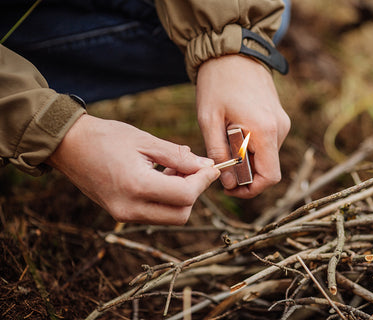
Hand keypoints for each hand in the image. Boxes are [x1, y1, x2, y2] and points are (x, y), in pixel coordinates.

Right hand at [47, 114, 219, 224]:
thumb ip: (178, 156)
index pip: (185, 195)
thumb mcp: (146, 141)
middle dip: (195, 192)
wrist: (68, 146)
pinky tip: (163, 175)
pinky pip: (154, 213)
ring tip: (176, 167)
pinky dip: (166, 199)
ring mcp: (123, 214)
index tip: (212, 168)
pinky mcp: (120, 213)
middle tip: (195, 168)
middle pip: (181, 214)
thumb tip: (206, 166)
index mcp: (137, 186)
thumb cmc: (106, 137)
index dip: (204, 181)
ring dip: (182, 196)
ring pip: (169, 217)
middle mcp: (130, 207)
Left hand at [196, 55, 289, 197]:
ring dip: (247, 158)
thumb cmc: (218, 83)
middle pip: (268, 168)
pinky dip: (252, 146)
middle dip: (245, 173)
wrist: (232, 51)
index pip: (270, 177)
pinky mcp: (278, 117)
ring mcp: (282, 122)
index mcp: (265, 131)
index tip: (231, 187)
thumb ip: (219, 154)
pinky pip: (267, 142)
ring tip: (225, 139)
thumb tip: (229, 182)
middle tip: (221, 163)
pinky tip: (234, 131)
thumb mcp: (209, 120)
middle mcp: (280, 128)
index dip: (251, 189)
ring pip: (267, 156)